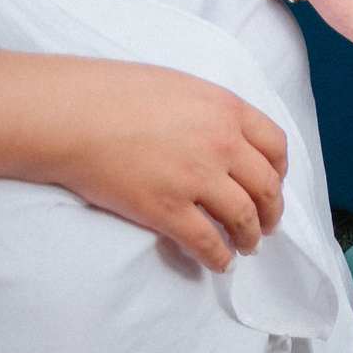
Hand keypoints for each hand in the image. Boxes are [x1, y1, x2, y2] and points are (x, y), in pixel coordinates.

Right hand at [21, 56, 288, 270]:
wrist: (73, 114)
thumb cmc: (116, 94)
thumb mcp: (183, 88)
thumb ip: (212, 112)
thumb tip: (225, 133)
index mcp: (229, 110)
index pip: (276, 146)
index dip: (280, 171)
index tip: (276, 185)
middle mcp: (223, 144)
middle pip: (266, 185)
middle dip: (271, 210)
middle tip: (269, 225)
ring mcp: (197, 178)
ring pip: (243, 217)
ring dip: (250, 237)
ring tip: (248, 246)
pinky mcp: (167, 209)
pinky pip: (206, 241)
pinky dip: (219, 257)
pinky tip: (220, 263)